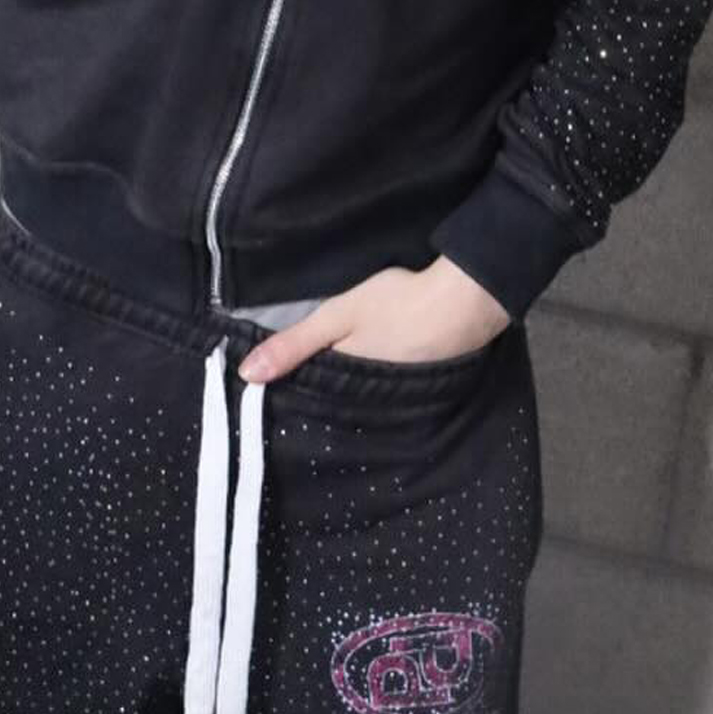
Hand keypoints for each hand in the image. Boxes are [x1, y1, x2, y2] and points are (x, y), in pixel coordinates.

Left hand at [236, 255, 510, 383]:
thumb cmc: (399, 306)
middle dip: (309, 406)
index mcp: (344, 389)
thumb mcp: (338, 318)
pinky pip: (376, 400)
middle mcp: (365, 406)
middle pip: (328, 410)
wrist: (466, 303)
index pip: (305, 404)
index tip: (260, 400)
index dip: (286, 400)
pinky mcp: (410, 392)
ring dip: (335, 402)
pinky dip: (363, 395)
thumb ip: (294, 345)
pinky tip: (356, 388)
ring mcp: (390, 402)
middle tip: (281, 403)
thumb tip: (246, 375)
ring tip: (312, 398)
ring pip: (351, 406)